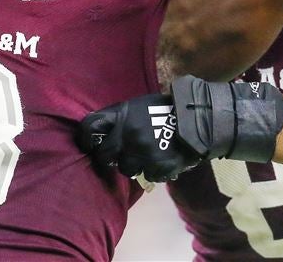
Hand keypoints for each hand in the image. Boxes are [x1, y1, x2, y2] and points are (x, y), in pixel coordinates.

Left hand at [78, 94, 202, 182]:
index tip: (87, 145)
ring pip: (125, 168)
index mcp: (121, 114)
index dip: (84, 138)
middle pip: (103, 154)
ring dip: (133, 165)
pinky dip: (153, 171)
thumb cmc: (165, 109)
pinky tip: (161, 161)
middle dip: (109, 158)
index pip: (89, 126)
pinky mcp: (157, 166)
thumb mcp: (139, 105)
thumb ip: (120, 118)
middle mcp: (127, 133)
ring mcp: (142, 151)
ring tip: (146, 157)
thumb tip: (102, 134)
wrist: (198, 119)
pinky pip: (147, 176)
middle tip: (119, 157)